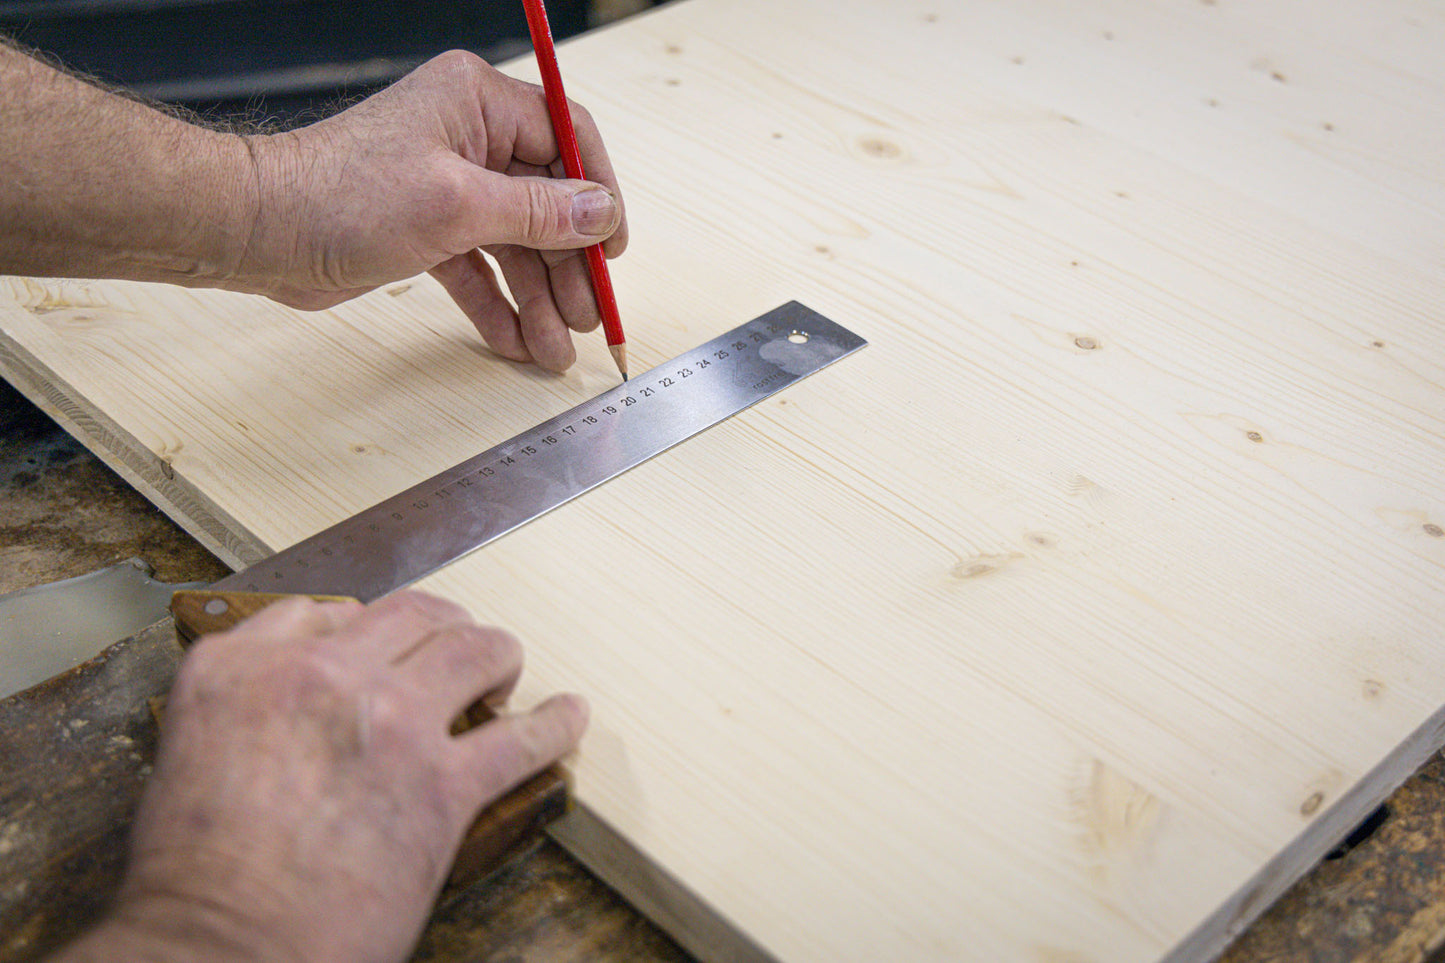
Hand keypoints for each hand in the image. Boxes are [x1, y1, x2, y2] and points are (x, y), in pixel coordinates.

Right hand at [63, 591, 586, 962]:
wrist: (222, 949)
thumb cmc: (194, 883)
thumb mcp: (188, 761)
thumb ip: (250, 714)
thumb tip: (295, 715)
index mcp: (242, 670)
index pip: (317, 612)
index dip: (358, 626)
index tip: (375, 641)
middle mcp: (321, 676)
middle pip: (408, 614)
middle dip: (439, 626)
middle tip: (453, 648)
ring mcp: (391, 721)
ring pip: (472, 649)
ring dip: (496, 656)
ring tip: (502, 675)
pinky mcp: (445, 783)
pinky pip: (522, 738)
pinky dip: (555, 725)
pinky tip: (568, 717)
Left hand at [236, 50, 628, 371]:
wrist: (259, 230)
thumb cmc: (339, 195)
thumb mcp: (456, 205)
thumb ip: (538, 211)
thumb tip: (600, 212)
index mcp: (478, 102)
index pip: (568, 137)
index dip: (600, 194)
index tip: (613, 247)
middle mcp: (468, 137)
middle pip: (546, 202)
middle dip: (568, 265)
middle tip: (587, 316)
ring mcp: (448, 185)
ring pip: (515, 243)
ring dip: (538, 297)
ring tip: (555, 348)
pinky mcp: (427, 229)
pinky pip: (480, 267)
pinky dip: (498, 303)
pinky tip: (516, 340)